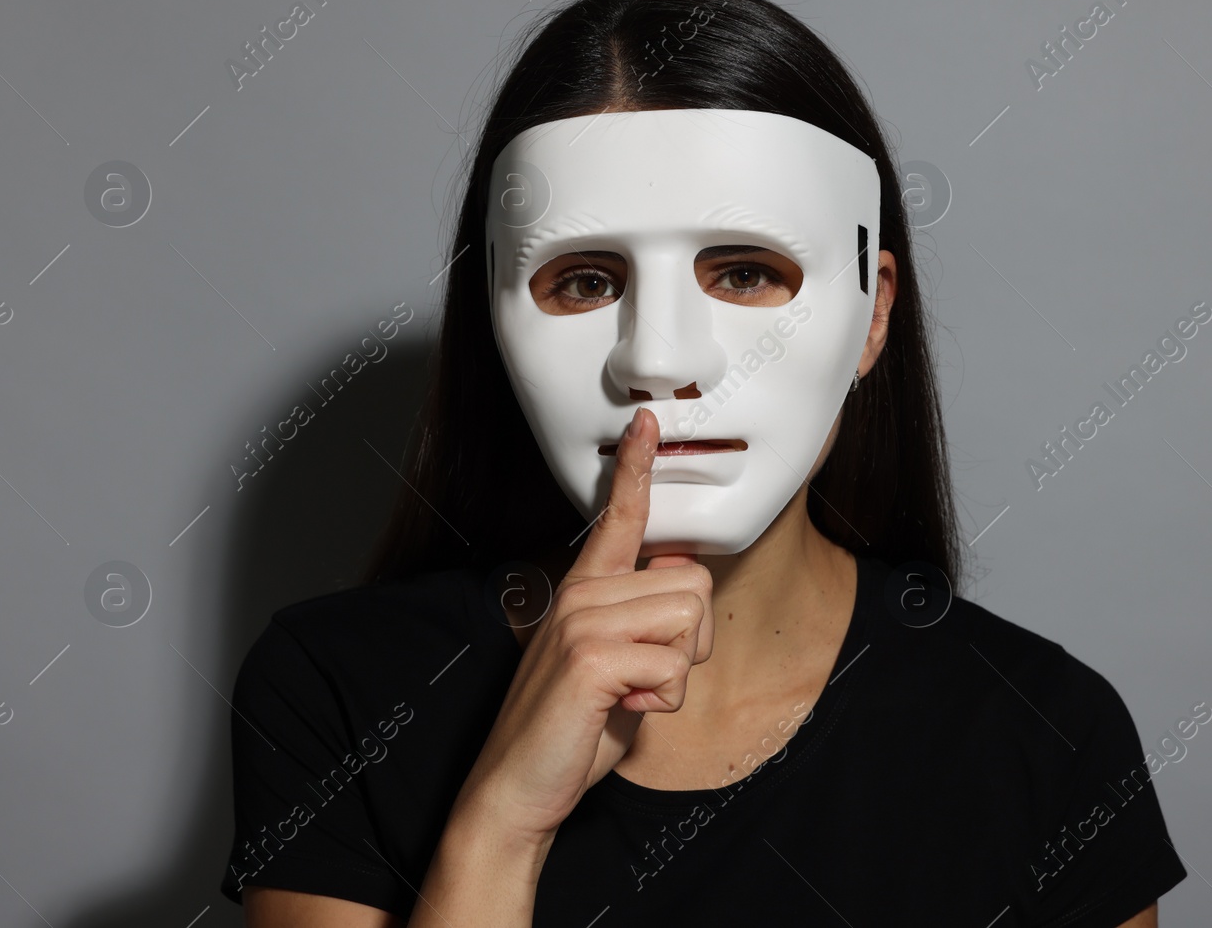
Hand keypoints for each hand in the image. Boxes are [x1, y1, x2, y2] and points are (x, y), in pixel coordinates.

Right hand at [449, 406, 713, 845]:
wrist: (517, 788)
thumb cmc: (571, 730)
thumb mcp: (617, 666)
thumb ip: (645, 624)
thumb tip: (685, 585)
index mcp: (584, 590)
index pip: (616, 516)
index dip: (636, 467)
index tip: (648, 422)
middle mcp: (581, 595)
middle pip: (694, 582)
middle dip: (694, 639)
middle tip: (652, 674)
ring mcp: (582, 622)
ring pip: (690, 618)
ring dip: (679, 670)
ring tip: (635, 691)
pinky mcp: (590, 658)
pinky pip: (674, 664)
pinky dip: (665, 698)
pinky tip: (626, 707)